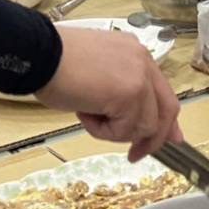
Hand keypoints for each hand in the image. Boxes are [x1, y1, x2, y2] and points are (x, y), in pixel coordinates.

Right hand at [35, 26, 182, 161]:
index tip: (169, 138)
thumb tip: (138, 123)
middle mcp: (143, 61)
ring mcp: (140, 76)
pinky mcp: (130, 93)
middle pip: (167, 109)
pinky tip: (84, 112)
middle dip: (153, 138)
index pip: (163, 91)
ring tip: (88, 114)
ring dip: (115, 131)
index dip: (165, 120)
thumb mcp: (97, 76)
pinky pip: (126, 129)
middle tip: (136, 154)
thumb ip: (121, 93)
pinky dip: (103, 131)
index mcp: (136, 54)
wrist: (39, 55)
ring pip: (145, 125)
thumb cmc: (56, 64)